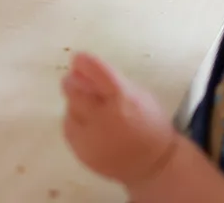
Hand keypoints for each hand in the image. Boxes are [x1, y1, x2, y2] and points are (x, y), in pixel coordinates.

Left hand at [61, 52, 178, 188]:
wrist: (154, 165)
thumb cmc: (148, 123)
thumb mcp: (137, 94)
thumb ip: (111, 80)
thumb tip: (82, 67)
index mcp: (123, 99)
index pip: (97, 72)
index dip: (84, 62)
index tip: (79, 59)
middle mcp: (104, 118)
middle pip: (73, 90)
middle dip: (73, 81)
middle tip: (76, 80)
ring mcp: (92, 138)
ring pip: (69, 109)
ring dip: (76, 103)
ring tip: (91, 108)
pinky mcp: (83, 154)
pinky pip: (69, 129)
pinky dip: (75, 122)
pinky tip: (89, 124)